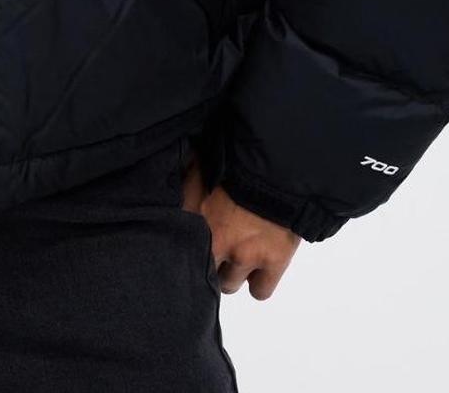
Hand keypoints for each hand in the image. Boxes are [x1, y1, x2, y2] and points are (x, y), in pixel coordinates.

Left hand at [181, 148, 301, 298]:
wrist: (279, 162)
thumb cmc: (235, 157)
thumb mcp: (199, 164)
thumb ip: (183, 183)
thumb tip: (170, 185)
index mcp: (192, 217)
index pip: (173, 248)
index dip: (183, 246)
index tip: (189, 242)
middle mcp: (214, 242)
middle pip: (202, 271)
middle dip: (208, 260)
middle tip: (217, 247)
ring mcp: (244, 255)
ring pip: (228, 284)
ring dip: (231, 272)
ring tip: (239, 255)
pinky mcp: (273, 262)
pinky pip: (260, 291)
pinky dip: (259, 282)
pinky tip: (259, 269)